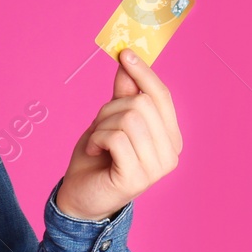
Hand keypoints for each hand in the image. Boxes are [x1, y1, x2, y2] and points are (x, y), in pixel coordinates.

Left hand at [54, 48, 182, 220]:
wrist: (80, 197)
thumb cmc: (96, 160)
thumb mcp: (108, 121)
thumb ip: (122, 94)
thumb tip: (127, 61)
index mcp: (170, 137)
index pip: (162, 97)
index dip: (143, 73)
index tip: (124, 53)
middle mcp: (171, 152)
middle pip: (143, 104)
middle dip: (110, 108)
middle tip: (97, 126)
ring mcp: (158, 168)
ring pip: (129, 118)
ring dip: (102, 126)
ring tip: (96, 142)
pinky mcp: (138, 178)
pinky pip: (117, 138)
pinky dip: (97, 139)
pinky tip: (93, 151)